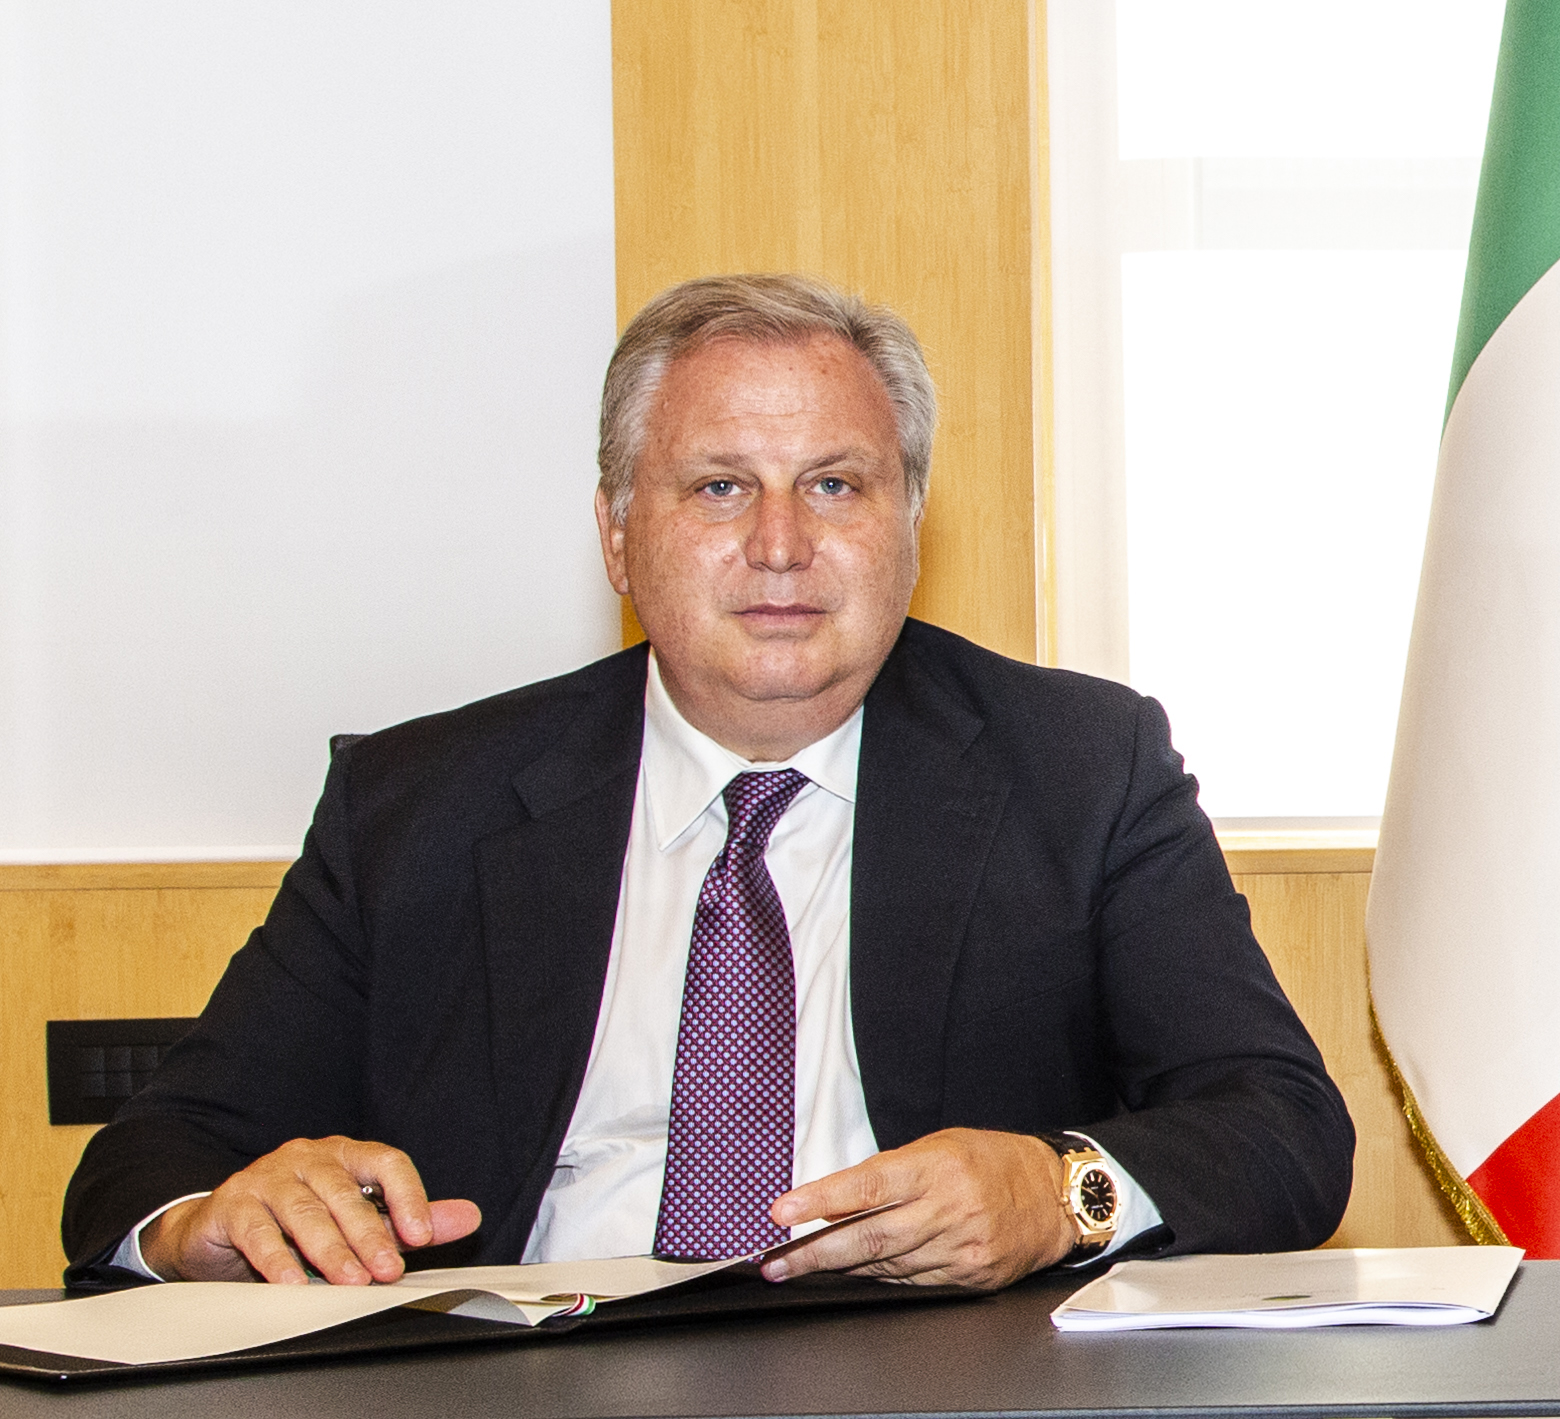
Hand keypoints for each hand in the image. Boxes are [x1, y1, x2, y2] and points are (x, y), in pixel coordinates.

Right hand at [139, 1136, 481, 1284]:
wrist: (222, 1230)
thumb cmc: (299, 1222)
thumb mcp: (359, 1219)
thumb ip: (408, 1219)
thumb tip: (469, 1217)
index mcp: (346, 1155)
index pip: (386, 1161)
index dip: (408, 1195)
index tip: (423, 1235)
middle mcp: (308, 1158)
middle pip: (344, 1191)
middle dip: (369, 1233)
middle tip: (388, 1269)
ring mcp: (268, 1177)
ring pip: (304, 1211)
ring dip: (330, 1249)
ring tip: (350, 1280)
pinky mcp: (234, 1204)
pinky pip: (258, 1230)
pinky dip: (277, 1259)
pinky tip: (293, 1283)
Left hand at [761, 1128, 1071, 1290]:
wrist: (1055, 1195)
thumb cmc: (992, 1160)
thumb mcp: (939, 1146)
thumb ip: (889, 1173)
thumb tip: (838, 1199)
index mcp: (936, 1168)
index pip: (866, 1185)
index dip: (820, 1200)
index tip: (782, 1212)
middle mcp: (948, 1210)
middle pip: (868, 1237)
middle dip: (814, 1253)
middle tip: (775, 1262)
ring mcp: (961, 1248)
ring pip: (886, 1265)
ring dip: (840, 1268)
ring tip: (803, 1266)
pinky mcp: (971, 1276)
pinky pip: (913, 1282)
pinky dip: (880, 1276)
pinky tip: (857, 1272)